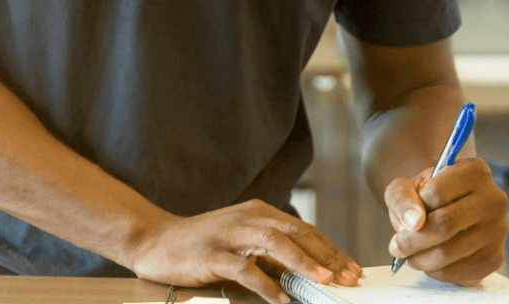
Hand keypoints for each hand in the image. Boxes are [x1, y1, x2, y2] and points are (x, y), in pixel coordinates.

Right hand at [129, 199, 361, 303]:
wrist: (157, 239)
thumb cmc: (202, 246)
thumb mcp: (241, 244)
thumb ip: (270, 254)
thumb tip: (307, 275)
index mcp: (258, 212)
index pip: (303, 229)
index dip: (330, 249)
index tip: (351, 269)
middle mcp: (247, 217)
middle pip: (295, 232)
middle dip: (326, 255)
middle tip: (348, 277)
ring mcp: (229, 234)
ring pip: (274, 243)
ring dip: (302, 262)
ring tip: (323, 281)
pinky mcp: (212, 253)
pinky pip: (244, 268)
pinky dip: (265, 284)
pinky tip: (280, 299)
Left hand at [385, 157, 506, 284]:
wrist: (446, 208)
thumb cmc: (425, 195)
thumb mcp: (406, 186)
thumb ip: (402, 197)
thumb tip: (413, 222)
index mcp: (474, 171)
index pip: (436, 192)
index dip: (414, 209)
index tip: (403, 219)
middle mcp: (493, 199)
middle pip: (446, 224)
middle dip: (414, 241)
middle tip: (396, 247)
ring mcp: (498, 230)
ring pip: (453, 251)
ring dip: (423, 259)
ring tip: (409, 256)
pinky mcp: (496, 257)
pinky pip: (464, 272)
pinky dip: (439, 272)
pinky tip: (428, 263)